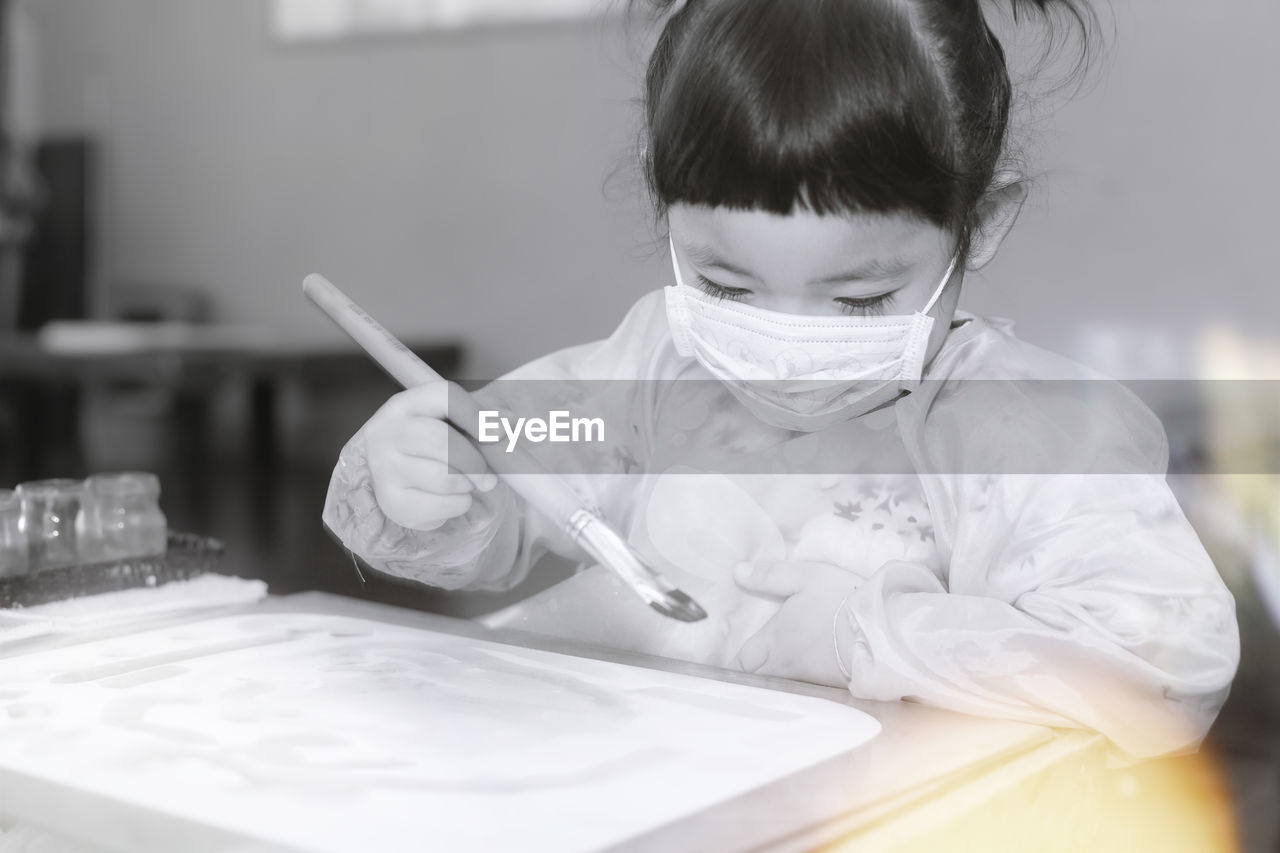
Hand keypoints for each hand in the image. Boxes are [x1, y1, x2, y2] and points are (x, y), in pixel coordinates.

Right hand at [363, 381, 498, 530]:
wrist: (398, 479)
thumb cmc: (432, 447)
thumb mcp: (453, 423)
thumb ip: (481, 418)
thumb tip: (507, 421)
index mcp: (405, 404)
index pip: (443, 397)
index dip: (477, 415)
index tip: (500, 434)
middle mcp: (386, 432)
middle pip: (441, 440)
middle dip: (474, 462)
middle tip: (489, 478)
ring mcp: (384, 467)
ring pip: (442, 478)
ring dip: (467, 484)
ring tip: (465, 484)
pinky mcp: (391, 501)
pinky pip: (439, 505)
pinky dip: (458, 505)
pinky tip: (452, 498)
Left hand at [732, 560, 861, 687]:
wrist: (880, 632)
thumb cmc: (839, 601)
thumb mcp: (805, 577)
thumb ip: (770, 576)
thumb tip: (737, 573)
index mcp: (774, 639)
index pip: (743, 660)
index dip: (738, 658)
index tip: (738, 654)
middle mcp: (785, 664)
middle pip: (757, 678)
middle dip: (752, 673)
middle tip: (752, 665)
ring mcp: (808, 679)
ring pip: (781, 684)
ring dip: (775, 678)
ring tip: (778, 669)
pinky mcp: (830, 687)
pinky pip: (806, 688)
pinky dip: (801, 683)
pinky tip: (808, 674)